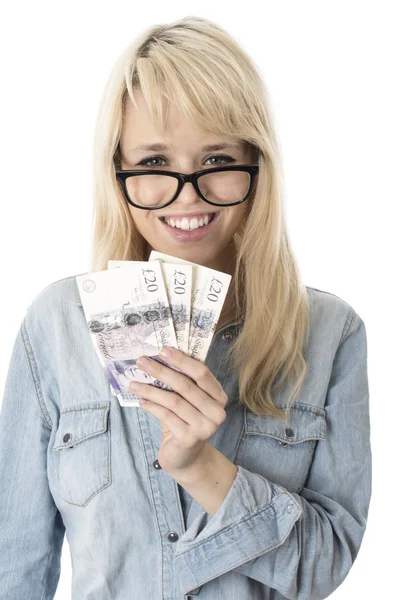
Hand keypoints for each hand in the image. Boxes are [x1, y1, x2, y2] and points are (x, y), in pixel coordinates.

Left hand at [129, 347, 227, 474]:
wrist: (186, 458)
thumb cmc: (184, 422)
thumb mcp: (187, 401)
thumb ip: (180, 383)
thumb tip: (156, 359)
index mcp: (218, 396)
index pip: (202, 373)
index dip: (182, 360)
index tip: (163, 350)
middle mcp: (216, 411)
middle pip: (186, 385)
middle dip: (161, 371)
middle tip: (142, 361)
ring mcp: (205, 427)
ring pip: (174, 401)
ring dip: (151, 390)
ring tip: (134, 384)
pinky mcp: (189, 439)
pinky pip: (166, 416)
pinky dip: (152, 407)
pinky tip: (141, 401)